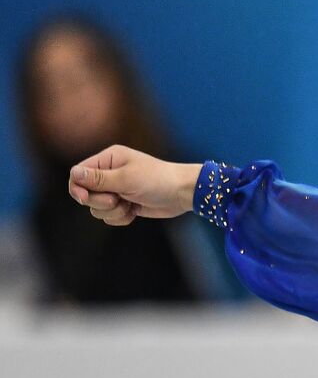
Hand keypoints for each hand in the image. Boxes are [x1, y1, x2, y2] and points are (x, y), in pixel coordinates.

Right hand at [68, 144, 202, 225]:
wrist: (183, 193)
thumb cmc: (158, 180)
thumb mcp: (126, 179)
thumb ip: (98, 179)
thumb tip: (73, 174)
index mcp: (108, 159)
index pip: (78, 174)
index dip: (78, 188)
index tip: (85, 198)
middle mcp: (109, 173)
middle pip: (85, 194)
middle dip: (100, 202)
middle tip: (117, 199)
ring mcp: (117, 190)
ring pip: (97, 209)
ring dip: (112, 212)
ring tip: (129, 205)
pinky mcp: (125, 204)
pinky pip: (110, 217)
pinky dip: (121, 218)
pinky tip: (134, 212)